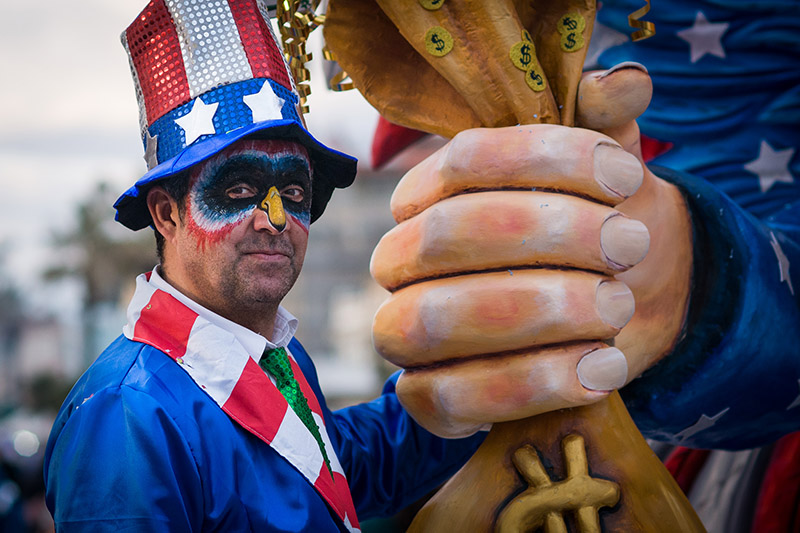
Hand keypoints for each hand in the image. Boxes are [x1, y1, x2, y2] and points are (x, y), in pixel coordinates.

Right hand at [370, 65, 692, 437]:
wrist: (606, 314)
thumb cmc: (593, 235)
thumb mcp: (602, 170)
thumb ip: (606, 120)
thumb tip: (623, 82)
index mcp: (430, 194)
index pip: (467, 160)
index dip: (548, 161)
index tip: (625, 176)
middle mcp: (401, 258)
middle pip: (450, 234)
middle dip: (550, 236)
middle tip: (630, 244)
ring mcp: (403, 330)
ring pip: (437, 318)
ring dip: (541, 309)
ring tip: (617, 306)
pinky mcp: (426, 398)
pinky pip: (450, 399)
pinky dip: (533, 383)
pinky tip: (602, 368)